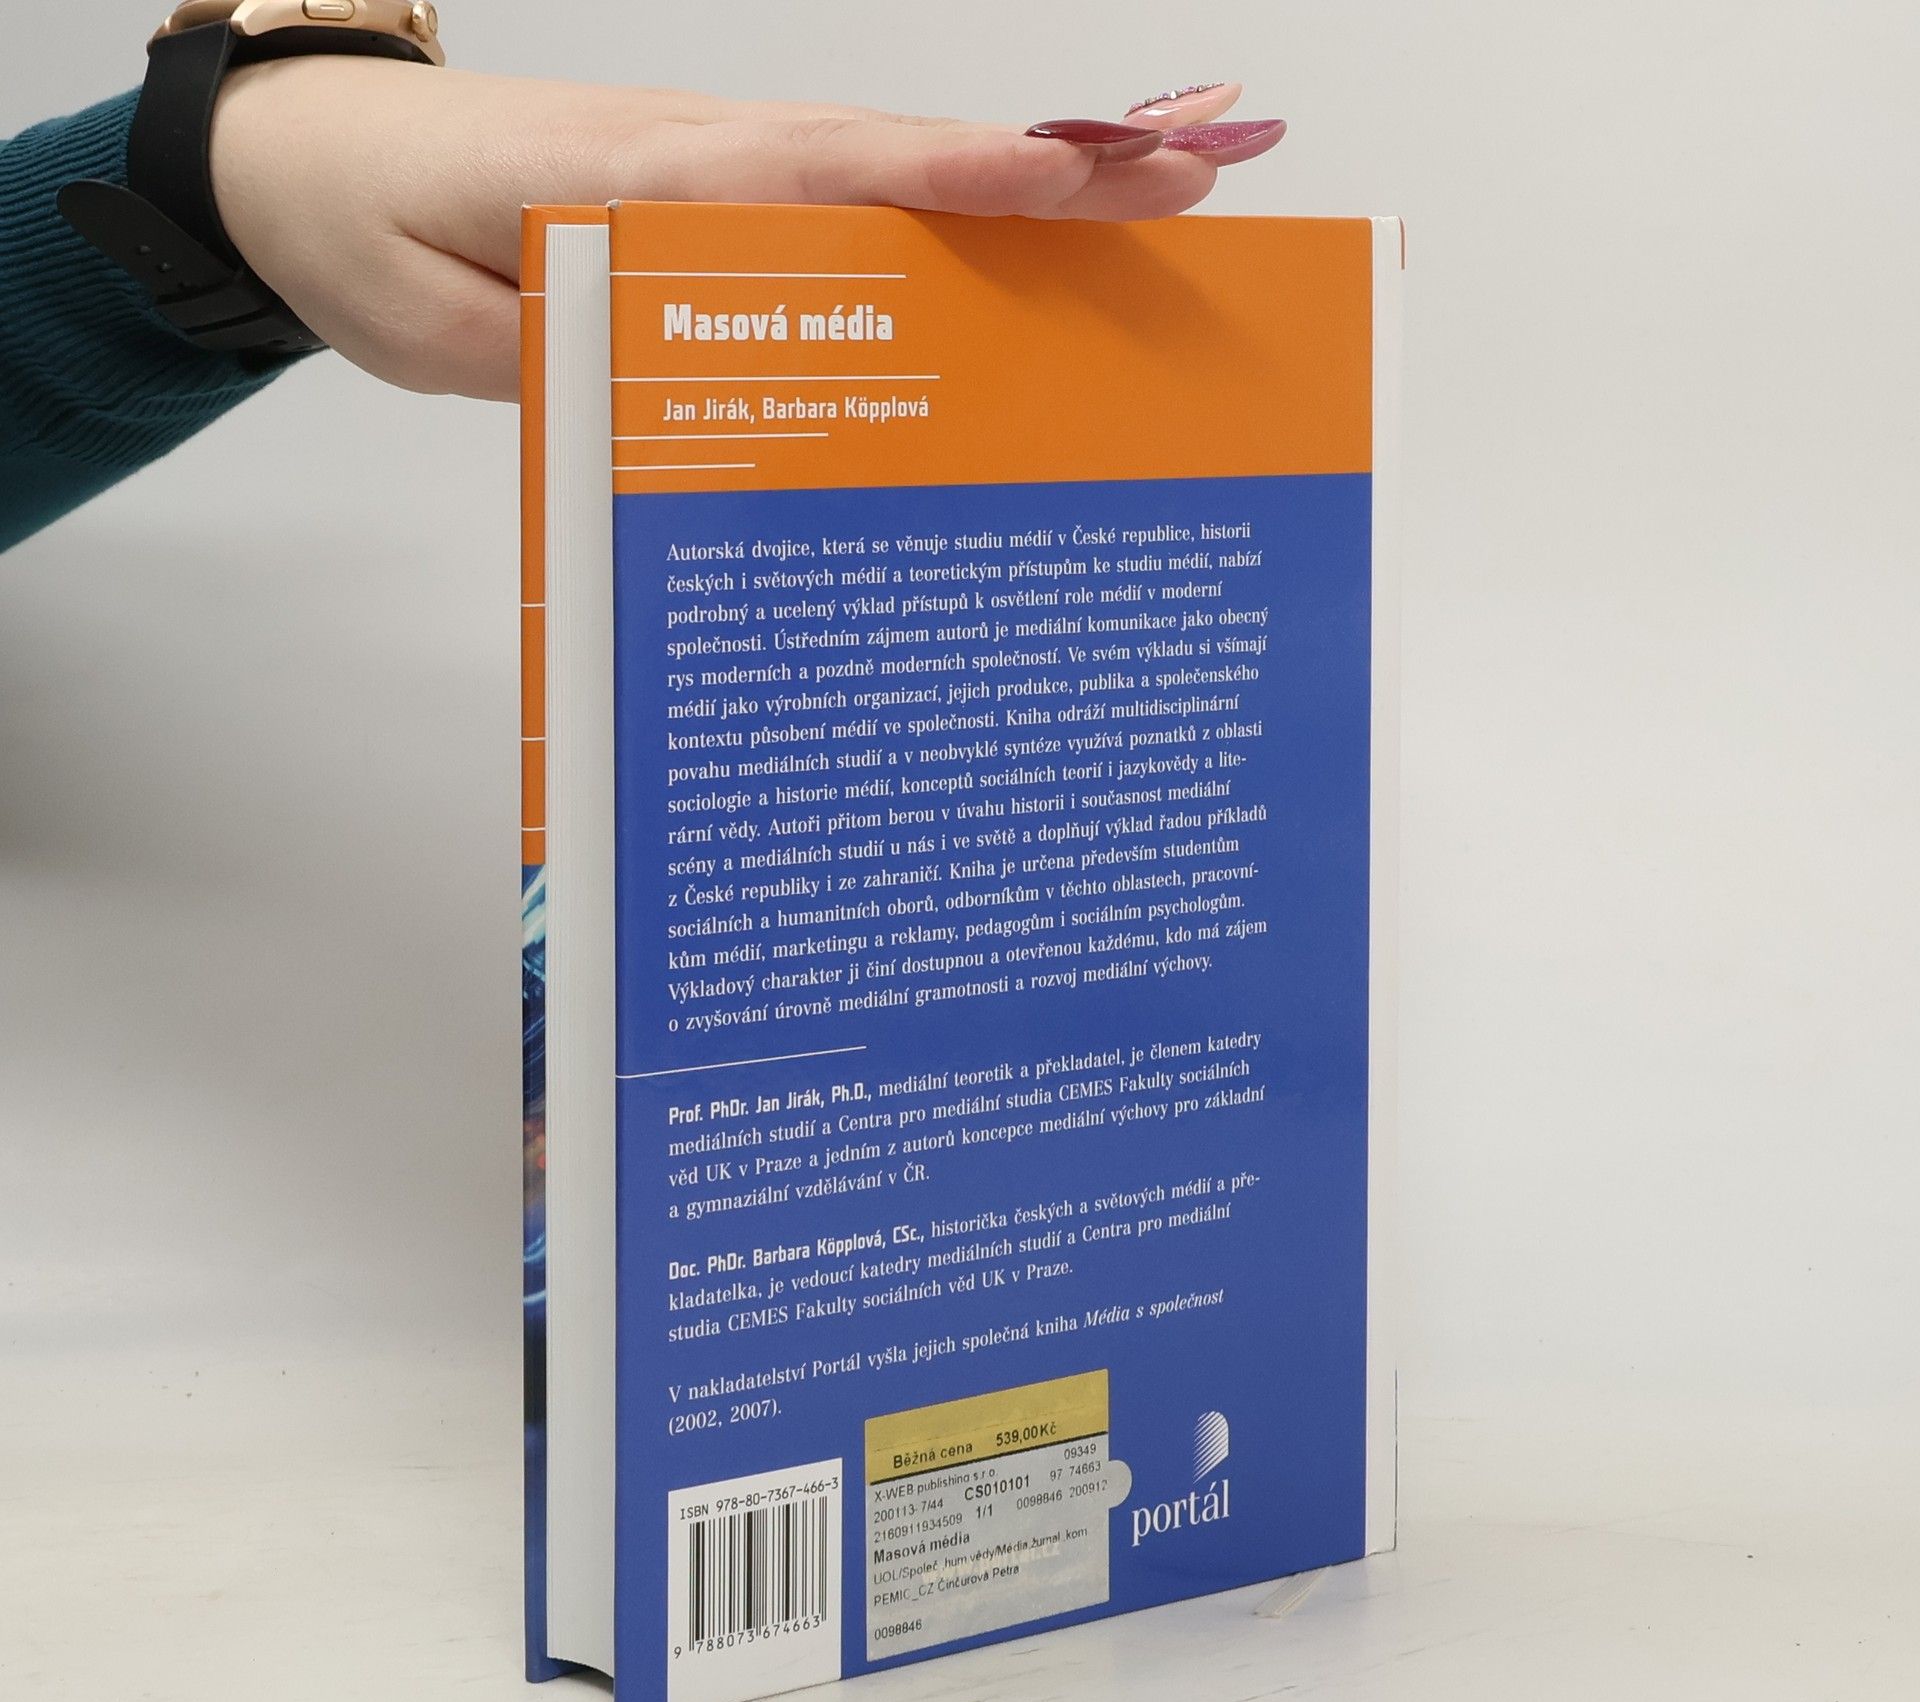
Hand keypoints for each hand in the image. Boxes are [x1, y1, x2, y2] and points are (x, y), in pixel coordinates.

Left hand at [208, 65, 1280, 400]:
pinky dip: (959, 201)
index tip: (1066, 180)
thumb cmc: (364, 233)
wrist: (302, 153)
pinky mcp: (723, 197)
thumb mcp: (437, 328)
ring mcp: (721, 169)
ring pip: (897, 167)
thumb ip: (567, 356)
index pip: (814, 175)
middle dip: (1055, 166)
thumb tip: (704, 390)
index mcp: (632, 181)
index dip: (945, 179)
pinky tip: (1041, 224)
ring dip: (1037, 174)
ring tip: (1178, 180)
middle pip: (900, 155)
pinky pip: (857, 197)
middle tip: (1205, 168)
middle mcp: (702, 158)